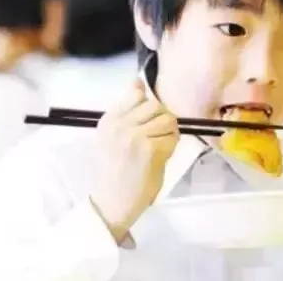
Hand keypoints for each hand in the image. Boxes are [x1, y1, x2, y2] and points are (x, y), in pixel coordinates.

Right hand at [90, 79, 178, 243]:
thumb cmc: (116, 169)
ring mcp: (135, 137)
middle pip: (156, 105)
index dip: (149, 106)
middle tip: (156, 137)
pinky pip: (173, 138)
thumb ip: (128, 110)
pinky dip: (172, 147)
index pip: (136, 94)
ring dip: (169, 133)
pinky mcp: (150, 150)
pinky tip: (160, 157)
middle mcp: (120, 125)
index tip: (148, 120)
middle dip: (162, 120)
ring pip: (168, 119)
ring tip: (159, 147)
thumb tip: (138, 81)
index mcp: (109, 119)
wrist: (113, 200)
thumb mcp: (114, 135)